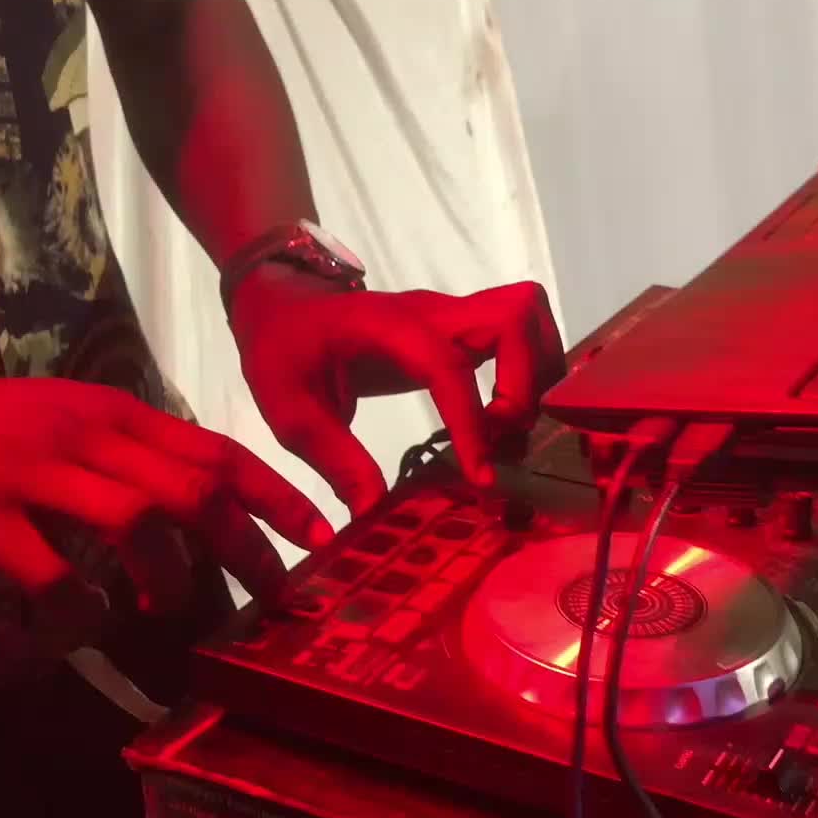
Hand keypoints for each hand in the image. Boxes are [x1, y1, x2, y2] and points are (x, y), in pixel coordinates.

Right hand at [0, 370, 332, 627]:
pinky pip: (50, 570)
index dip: (275, 495)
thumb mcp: (70, 421)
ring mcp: (33, 471)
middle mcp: (83, 434)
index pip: (215, 449)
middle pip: (193, 488)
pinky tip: (85, 618)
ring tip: (161, 608)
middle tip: (270, 593)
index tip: (320, 535)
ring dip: (167, 577)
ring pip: (136, 521)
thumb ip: (133, 455)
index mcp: (113, 413)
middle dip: (246, 547)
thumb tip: (206, 503)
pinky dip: (80, 606)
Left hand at [230, 271, 565, 515]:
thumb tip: (376, 514)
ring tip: (505, 435)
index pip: (447, 365)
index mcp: (386, 328)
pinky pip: (518, 335)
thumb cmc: (282, 350)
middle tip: (502, 442)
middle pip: (516, 316)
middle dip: (525, 385)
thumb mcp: (289, 411)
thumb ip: (335, 460)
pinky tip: (500, 422)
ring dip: (535, 378)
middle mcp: (431, 312)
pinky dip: (529, 374)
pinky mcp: (459, 329)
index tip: (480, 478)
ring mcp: (451, 315)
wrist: (282, 302)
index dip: (472, 421)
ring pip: (528, 318)